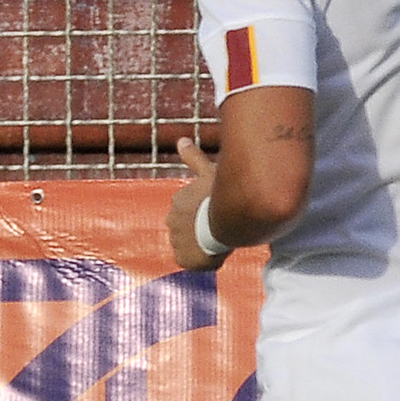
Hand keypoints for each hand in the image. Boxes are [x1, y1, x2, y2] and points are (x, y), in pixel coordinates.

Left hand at [167, 135, 226, 270]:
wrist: (227, 222)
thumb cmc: (221, 195)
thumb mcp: (209, 171)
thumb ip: (193, 157)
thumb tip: (181, 140)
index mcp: (178, 200)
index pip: (187, 208)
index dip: (202, 210)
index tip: (214, 211)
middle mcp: (172, 220)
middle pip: (186, 226)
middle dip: (199, 226)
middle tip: (217, 227)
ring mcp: (176, 240)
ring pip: (187, 243)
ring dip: (198, 242)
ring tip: (216, 240)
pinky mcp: (182, 259)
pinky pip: (189, 260)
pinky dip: (198, 259)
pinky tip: (212, 253)